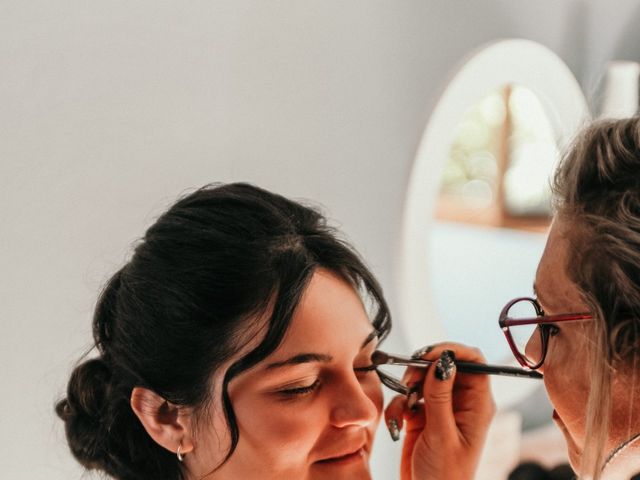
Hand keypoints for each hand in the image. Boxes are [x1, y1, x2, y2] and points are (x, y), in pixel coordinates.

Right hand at [384, 343, 495, 479]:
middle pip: (445, 364)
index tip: (429, 354)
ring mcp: (441, 407)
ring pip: (424, 377)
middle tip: (409, 379)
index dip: (452, 350)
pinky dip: (399, 404)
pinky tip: (398, 422)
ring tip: (405, 405)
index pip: (474, 361)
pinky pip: (408, 396)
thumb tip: (444, 360)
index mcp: (478, 405)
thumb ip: (440, 395)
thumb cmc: (445, 477)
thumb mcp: (442, 434)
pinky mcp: (422, 415)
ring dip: (408, 386)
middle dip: (423, 368)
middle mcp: (462, 402)